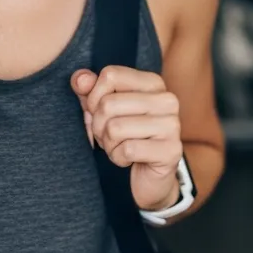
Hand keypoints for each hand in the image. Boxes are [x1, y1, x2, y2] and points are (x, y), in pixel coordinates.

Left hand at [71, 67, 183, 211]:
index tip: (99, 113)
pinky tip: (128, 159)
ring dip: (109, 144)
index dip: (93, 97)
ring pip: (115, 128)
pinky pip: (127, 150)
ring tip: (119, 147)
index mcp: (153, 83)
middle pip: (108, 104)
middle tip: (109, 136)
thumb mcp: (103, 110)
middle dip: (98, 126)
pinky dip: (118, 158)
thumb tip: (80, 78)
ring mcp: (172, 125)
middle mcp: (167, 100)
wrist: (149, 177)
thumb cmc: (125, 137)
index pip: (111, 75)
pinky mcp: (171, 150)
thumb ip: (89, 91)